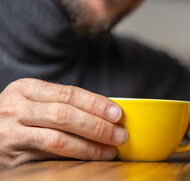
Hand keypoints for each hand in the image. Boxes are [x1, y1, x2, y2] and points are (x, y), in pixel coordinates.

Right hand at [0, 78, 127, 168]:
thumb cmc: (17, 115)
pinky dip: (73, 158)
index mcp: (26, 88)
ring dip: (89, 146)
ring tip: (109, 150)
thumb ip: (62, 104)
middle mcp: (17, 107)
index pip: (69, 93)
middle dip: (97, 126)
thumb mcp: (33, 101)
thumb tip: (105, 114)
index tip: (117, 113)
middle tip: (119, 135)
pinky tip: (90, 159)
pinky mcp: (11, 156)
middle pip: (65, 114)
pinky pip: (48, 157)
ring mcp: (11, 132)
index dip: (96, 104)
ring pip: (57, 138)